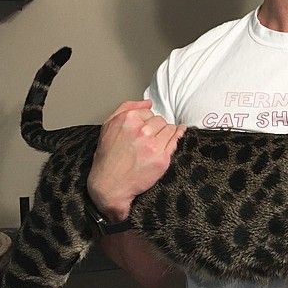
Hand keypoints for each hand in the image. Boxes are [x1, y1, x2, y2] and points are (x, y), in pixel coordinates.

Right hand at [87, 100, 185, 220]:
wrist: (110, 184)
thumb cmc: (108, 157)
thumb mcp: (108, 126)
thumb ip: (127, 108)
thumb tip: (148, 103)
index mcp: (128, 120)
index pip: (148, 113)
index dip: (146, 121)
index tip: (143, 129)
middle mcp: (141, 131)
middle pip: (160, 120)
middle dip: (156, 127)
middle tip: (148, 138)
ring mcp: (153, 146)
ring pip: (170, 129)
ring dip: (166, 133)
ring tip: (157, 141)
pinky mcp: (162, 159)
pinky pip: (176, 141)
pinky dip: (178, 135)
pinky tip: (180, 131)